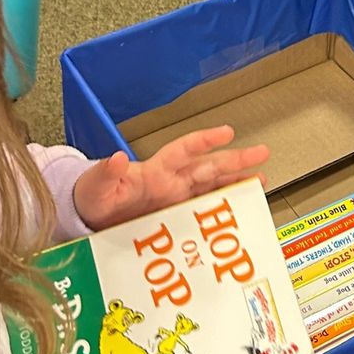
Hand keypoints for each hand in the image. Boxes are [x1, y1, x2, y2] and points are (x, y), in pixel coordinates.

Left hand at [73, 125, 268, 231]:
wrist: (90, 221)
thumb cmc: (93, 196)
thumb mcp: (97, 185)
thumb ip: (107, 172)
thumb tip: (117, 158)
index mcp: (156, 171)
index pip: (184, 151)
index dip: (205, 141)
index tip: (226, 132)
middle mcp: (172, 183)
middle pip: (209, 168)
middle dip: (236, 160)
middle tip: (262, 153)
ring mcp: (176, 201)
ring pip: (212, 188)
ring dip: (236, 184)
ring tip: (261, 180)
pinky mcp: (176, 221)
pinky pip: (205, 214)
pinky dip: (223, 212)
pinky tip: (240, 213)